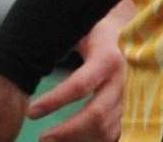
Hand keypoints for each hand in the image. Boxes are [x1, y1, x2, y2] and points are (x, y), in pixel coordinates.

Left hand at [28, 0, 130, 141]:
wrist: (132, 34)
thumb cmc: (99, 32)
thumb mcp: (82, 30)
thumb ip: (63, 42)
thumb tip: (31, 53)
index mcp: (107, 59)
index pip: (79, 85)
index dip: (54, 101)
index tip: (31, 111)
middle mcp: (122, 82)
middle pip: (96, 115)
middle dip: (67, 131)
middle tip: (43, 137)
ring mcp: (129, 99)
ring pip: (106, 129)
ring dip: (78, 139)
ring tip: (54, 140)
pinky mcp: (132, 110)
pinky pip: (114, 133)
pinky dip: (94, 140)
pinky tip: (75, 139)